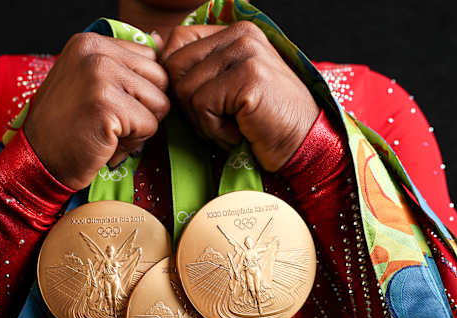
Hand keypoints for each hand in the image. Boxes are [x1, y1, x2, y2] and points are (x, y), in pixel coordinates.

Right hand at [24, 32, 168, 189]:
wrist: (38, 160)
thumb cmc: (67, 127)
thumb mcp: (91, 81)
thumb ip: (124, 63)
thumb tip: (161, 38)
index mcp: (91, 42)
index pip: (150, 59)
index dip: (140, 91)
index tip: (110, 105)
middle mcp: (95, 52)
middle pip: (160, 79)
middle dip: (145, 108)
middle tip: (111, 123)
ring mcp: (100, 76)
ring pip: (160, 102)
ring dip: (140, 127)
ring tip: (108, 133)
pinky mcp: (107, 104)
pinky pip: (150, 125)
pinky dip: (133, 143)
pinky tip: (106, 144)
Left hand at [160, 22, 319, 171]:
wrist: (304, 145)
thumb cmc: (263, 122)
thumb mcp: (226, 87)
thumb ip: (196, 66)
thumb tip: (153, 45)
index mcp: (235, 32)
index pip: (177, 41)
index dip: (177, 79)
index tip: (202, 104)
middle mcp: (242, 35)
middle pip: (175, 66)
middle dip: (188, 105)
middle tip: (218, 120)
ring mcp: (247, 53)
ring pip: (185, 88)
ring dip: (202, 121)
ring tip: (232, 126)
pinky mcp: (249, 77)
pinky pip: (201, 105)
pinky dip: (215, 130)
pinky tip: (240, 131)